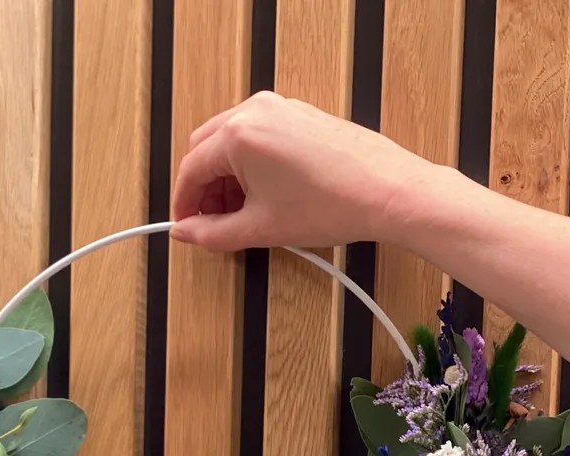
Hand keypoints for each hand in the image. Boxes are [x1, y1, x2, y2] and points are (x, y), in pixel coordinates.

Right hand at [171, 91, 437, 250]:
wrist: (386, 191)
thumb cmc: (332, 205)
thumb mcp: (261, 228)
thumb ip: (214, 234)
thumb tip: (188, 233)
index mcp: (237, 136)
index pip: (191, 170)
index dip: (184, 204)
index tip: (186, 226)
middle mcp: (254, 111)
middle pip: (206, 150)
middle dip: (204, 189)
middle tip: (212, 223)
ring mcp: (279, 108)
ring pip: (231, 141)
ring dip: (226, 177)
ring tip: (241, 213)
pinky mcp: (299, 114)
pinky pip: (258, 135)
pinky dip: (250, 164)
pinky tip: (265, 194)